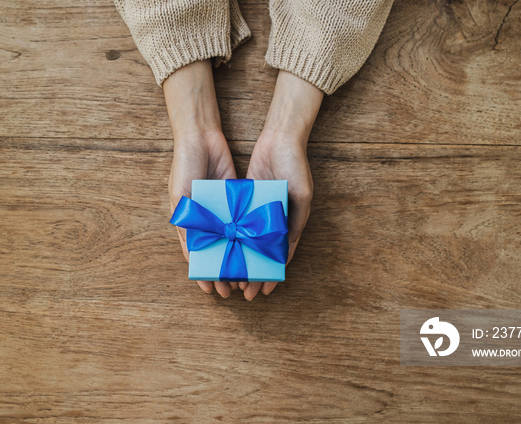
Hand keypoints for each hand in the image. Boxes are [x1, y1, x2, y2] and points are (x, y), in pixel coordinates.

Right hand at [168, 132, 238, 296]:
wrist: (201, 137)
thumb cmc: (184, 167)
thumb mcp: (180, 198)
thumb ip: (186, 225)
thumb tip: (191, 254)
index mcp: (189, 221)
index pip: (198, 255)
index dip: (204, 273)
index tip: (212, 291)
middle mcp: (206, 218)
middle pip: (218, 251)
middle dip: (225, 270)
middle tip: (235, 289)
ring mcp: (222, 209)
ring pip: (233, 240)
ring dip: (239, 257)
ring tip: (248, 275)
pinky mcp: (236, 198)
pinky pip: (244, 221)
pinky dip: (249, 235)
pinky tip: (258, 250)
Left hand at [240, 70, 323, 299]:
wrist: (280, 138)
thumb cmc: (296, 167)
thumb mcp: (301, 197)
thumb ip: (293, 224)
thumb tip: (285, 252)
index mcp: (287, 223)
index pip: (277, 257)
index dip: (270, 275)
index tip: (262, 292)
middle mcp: (270, 219)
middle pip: (258, 253)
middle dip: (249, 273)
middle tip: (239, 292)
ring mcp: (255, 209)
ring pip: (243, 241)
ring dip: (236, 259)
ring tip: (227, 277)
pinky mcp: (243, 197)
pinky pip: (233, 221)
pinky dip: (228, 236)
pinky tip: (219, 250)